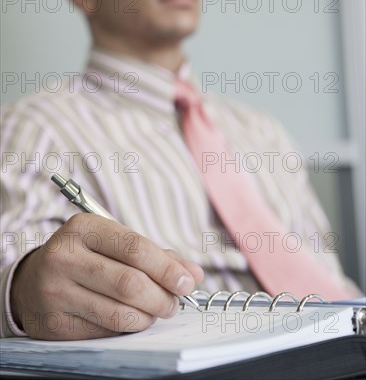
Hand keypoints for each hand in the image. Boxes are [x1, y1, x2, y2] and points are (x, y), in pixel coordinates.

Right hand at [10, 214, 203, 339]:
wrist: (33, 281)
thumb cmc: (85, 257)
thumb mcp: (112, 244)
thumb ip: (155, 255)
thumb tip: (193, 274)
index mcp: (83, 228)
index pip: (134, 248)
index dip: (166, 268)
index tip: (187, 281)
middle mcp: (65, 257)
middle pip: (129, 283)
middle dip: (162, 297)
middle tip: (174, 302)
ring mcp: (56, 291)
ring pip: (119, 312)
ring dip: (148, 316)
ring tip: (156, 311)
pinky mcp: (54, 323)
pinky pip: (104, 331)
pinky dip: (127, 327)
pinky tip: (131, 318)